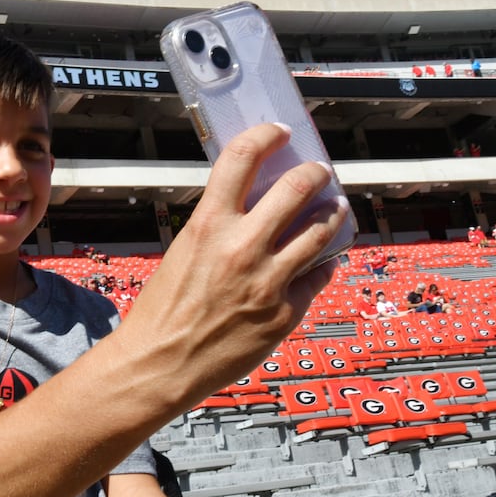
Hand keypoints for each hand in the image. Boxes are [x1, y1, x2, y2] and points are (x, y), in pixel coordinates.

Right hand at [119, 125, 348, 400]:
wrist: (161, 364)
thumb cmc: (164, 311)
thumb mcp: (184, 250)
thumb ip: (219, 226)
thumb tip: (254, 204)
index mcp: (209, 224)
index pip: (242, 157)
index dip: (265, 135)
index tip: (278, 132)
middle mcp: (242, 247)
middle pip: (297, 187)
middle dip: (314, 173)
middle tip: (318, 172)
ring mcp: (269, 280)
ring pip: (321, 229)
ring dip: (332, 211)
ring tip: (334, 207)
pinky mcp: (286, 312)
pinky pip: (317, 275)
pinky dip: (321, 263)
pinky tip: (320, 259)